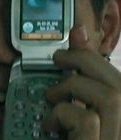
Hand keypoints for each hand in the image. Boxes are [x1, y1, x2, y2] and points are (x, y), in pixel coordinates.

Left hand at [43, 25, 120, 139]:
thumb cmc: (75, 137)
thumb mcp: (76, 111)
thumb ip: (80, 77)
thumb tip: (78, 34)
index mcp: (119, 112)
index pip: (114, 76)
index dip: (95, 52)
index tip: (78, 34)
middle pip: (116, 82)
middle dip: (84, 61)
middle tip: (58, 59)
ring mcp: (116, 134)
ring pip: (109, 97)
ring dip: (73, 89)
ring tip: (52, 96)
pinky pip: (88, 121)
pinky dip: (64, 114)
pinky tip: (50, 125)